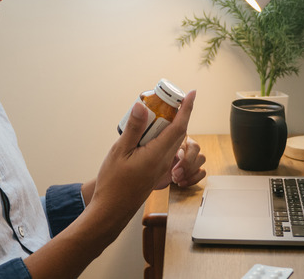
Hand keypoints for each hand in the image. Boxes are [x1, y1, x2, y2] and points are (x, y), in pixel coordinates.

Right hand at [88, 91, 196, 226]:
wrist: (112, 209)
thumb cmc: (113, 183)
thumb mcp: (119, 152)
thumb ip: (133, 129)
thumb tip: (141, 107)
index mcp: (157, 155)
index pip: (178, 127)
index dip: (186, 108)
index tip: (191, 94)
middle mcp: (164, 161)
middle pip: (178, 132)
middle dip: (178, 113)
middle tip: (168, 97)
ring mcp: (162, 167)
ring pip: (172, 141)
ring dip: (169, 124)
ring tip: (154, 112)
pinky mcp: (157, 171)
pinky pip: (165, 148)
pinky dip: (162, 136)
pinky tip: (147, 132)